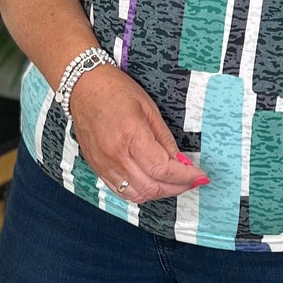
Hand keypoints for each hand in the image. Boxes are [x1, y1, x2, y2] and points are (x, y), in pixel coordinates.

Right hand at [68, 65, 207, 203]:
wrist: (82, 87)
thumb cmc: (116, 90)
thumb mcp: (149, 108)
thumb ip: (164, 139)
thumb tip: (181, 162)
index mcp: (131, 134)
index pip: (163, 168)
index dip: (185, 177)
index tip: (199, 176)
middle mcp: (115, 154)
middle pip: (151, 186)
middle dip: (176, 188)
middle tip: (191, 181)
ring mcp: (104, 164)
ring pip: (136, 194)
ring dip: (159, 193)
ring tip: (173, 183)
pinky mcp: (97, 167)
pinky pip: (120, 191)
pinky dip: (140, 192)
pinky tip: (152, 183)